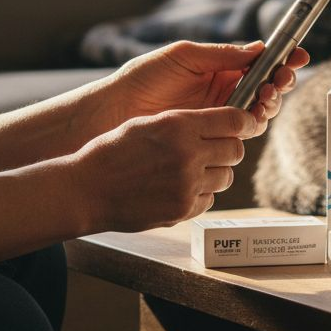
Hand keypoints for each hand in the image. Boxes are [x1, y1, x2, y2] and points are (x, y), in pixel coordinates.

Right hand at [70, 106, 255, 232]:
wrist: (86, 189)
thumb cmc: (113, 151)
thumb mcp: (149, 123)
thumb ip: (186, 122)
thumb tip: (220, 122)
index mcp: (180, 126)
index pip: (235, 120)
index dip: (244, 122)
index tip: (243, 124)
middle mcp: (188, 155)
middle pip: (236, 150)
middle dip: (229, 148)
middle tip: (215, 148)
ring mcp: (187, 185)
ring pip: (226, 177)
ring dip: (215, 172)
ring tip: (191, 170)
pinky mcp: (183, 209)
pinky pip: (209, 199)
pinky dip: (201, 193)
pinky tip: (179, 187)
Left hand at [85, 41, 309, 133]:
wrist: (114, 113)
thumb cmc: (143, 79)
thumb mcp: (184, 57)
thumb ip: (222, 55)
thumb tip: (258, 50)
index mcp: (218, 68)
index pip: (258, 63)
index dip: (280, 59)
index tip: (298, 55)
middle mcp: (223, 92)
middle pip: (265, 88)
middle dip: (280, 82)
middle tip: (282, 79)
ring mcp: (217, 116)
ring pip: (258, 111)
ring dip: (270, 102)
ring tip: (267, 95)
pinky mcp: (210, 138)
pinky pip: (241, 133)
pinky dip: (253, 124)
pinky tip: (253, 115)